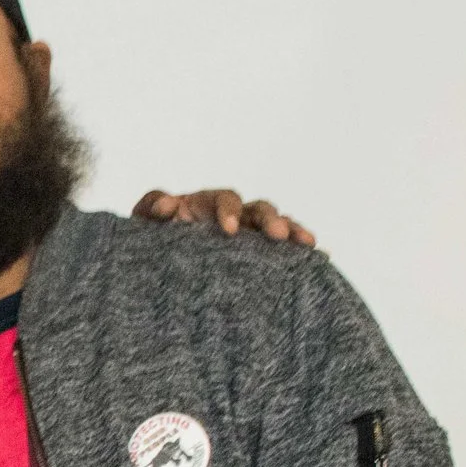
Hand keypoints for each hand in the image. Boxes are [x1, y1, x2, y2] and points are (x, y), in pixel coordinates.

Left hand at [133, 188, 317, 247]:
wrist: (155, 266)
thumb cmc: (151, 240)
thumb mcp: (145, 225)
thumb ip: (152, 209)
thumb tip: (168, 206)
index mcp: (208, 204)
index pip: (226, 199)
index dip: (229, 210)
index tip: (228, 230)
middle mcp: (236, 216)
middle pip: (260, 209)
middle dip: (270, 220)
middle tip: (275, 235)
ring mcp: (250, 236)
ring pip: (279, 226)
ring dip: (293, 231)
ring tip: (308, 244)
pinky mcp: (259, 257)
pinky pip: (285, 251)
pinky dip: (301, 252)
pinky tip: (321, 258)